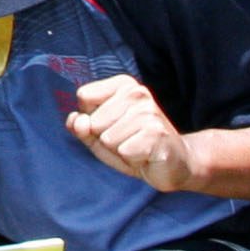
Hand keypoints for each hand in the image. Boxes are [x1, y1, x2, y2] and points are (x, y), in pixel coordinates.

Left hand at [65, 73, 196, 191]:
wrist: (173, 165)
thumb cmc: (132, 146)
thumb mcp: (100, 136)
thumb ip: (81, 127)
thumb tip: (76, 120)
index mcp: (123, 85)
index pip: (84, 96)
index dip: (90, 118)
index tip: (111, 124)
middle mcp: (137, 92)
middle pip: (94, 121)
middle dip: (104, 139)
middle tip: (126, 141)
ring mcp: (149, 112)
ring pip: (107, 138)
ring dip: (119, 150)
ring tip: (136, 147)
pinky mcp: (156, 133)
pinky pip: (123, 150)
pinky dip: (131, 159)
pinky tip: (145, 156)